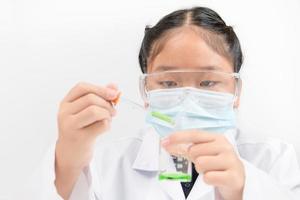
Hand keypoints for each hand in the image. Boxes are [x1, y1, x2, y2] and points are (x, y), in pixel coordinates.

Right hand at [55, 82, 118, 198]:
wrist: (71, 153)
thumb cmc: (80, 128)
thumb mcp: (86, 110)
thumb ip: (100, 96)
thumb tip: (114, 86)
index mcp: (66, 103)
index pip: (82, 88)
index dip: (100, 88)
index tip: (113, 93)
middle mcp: (64, 113)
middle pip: (91, 99)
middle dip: (107, 103)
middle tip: (113, 111)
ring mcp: (70, 126)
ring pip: (95, 111)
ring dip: (107, 114)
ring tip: (108, 119)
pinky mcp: (80, 138)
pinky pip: (101, 125)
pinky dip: (108, 125)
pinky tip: (104, 128)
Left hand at [161, 130, 244, 199]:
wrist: (237, 179)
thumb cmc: (217, 164)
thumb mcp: (203, 153)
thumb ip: (185, 148)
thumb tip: (166, 144)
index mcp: (217, 138)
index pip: (195, 134)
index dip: (179, 137)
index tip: (165, 141)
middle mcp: (225, 147)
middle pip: (194, 151)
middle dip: (195, 160)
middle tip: (205, 164)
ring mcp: (231, 161)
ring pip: (200, 164)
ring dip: (202, 171)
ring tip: (211, 171)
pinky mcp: (233, 176)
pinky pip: (208, 177)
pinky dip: (208, 180)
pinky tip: (216, 178)